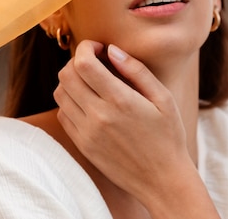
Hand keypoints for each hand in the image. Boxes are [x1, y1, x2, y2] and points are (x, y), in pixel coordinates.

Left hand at [53, 40, 192, 205]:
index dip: (86, 47)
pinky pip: (63, 114)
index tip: (98, 48)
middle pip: (66, 75)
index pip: (83, 63)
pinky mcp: (82, 145)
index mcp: (120, 100)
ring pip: (60, 93)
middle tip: (94, 62)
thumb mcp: (163, 98)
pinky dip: (70, 101)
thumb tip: (111, 50)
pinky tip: (89, 101)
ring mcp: (87, 133)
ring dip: (71, 80)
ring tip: (91, 81)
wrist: (162, 180)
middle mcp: (98, 116)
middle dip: (77, 61)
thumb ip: (136, 70)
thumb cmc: (168, 136)